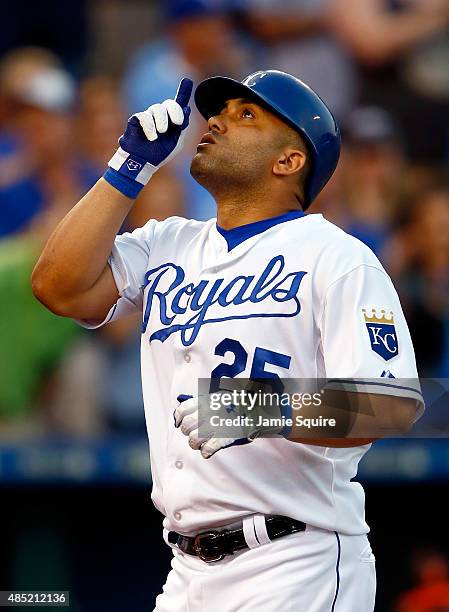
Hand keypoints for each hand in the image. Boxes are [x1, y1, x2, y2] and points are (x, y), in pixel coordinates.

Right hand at [104, 78, 192, 197]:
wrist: (143, 162)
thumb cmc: (159, 153)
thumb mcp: (176, 142)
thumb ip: (182, 127)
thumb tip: (187, 109)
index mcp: (172, 121)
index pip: (178, 103)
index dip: (183, 91)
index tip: (187, 81)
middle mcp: (161, 116)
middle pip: (170, 103)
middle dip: (175, 111)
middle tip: (178, 123)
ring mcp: (149, 116)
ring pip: (157, 109)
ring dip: (161, 122)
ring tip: (160, 134)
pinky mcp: (137, 119)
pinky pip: (145, 117)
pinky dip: (150, 128)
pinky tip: (151, 138)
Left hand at [174, 390, 291, 458]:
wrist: (265, 410)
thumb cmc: (243, 405)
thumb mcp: (224, 397)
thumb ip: (207, 403)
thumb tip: (186, 412)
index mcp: (208, 400)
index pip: (183, 408)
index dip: (179, 418)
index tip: (179, 423)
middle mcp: (210, 411)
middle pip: (186, 426)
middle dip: (188, 432)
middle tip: (195, 434)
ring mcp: (217, 424)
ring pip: (194, 440)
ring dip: (196, 444)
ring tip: (202, 444)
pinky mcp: (226, 437)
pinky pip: (208, 449)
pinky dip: (206, 452)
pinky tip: (208, 451)